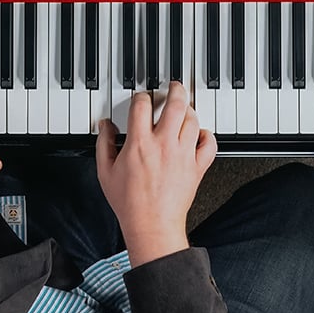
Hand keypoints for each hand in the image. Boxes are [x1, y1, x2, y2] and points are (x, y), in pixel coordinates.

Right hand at [96, 82, 216, 266]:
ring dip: (189, 110)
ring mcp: (183, 155)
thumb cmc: (129, 203)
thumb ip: (103, 144)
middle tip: (173, 87)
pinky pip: (210, 144)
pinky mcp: (197, 167)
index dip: (141, 97)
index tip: (140, 100)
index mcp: (139, 143)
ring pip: (193, 120)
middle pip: (176, 104)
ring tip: (183, 110)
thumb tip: (105, 126)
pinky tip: (199, 134)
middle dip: (175, 90)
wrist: (152, 226)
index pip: (142, 105)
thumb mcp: (105, 172)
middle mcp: (163, 144)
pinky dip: (207, 135)